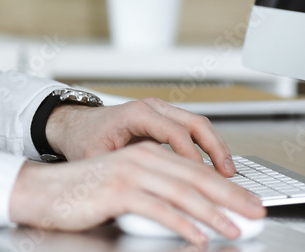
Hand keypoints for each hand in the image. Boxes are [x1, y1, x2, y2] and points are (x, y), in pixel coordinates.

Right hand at [9, 142, 265, 244]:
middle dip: (231, 196)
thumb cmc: (81, 194)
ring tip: (235, 229)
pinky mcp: (117, 191)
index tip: (249, 203)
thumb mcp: (124, 190)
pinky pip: (158, 208)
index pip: (195, 171)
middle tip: (257, 212)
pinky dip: (182, 223)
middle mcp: (141, 158)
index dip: (226, 187)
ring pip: (182, 192)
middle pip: (196, 178)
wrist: (41, 190)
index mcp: (145, 154)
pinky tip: (199, 236)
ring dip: (214, 213)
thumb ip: (155, 195)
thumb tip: (192, 216)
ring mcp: (129, 173)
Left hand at [46, 97, 236, 176]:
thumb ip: (118, 172)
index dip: (191, 156)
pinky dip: (207, 147)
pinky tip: (215, 168)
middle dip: (216, 149)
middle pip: (195, 123)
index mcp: (136, 114)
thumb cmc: (84, 140)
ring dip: (216, 148)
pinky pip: (192, 130)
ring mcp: (160, 112)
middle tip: (228, 175)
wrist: (76, 126)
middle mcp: (151, 108)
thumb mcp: (97, 159)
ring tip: (228, 174)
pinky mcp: (164, 120)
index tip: (201, 178)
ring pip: (198, 124)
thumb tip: (136, 195)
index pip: (174, 132)